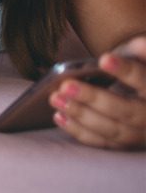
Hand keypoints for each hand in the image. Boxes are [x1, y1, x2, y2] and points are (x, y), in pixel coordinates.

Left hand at [50, 35, 145, 149]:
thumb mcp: (143, 59)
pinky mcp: (124, 145)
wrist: (145, 98)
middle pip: (125, 111)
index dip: (126, 70)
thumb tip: (138, 46)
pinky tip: (59, 116)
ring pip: (112, 130)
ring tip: (55, 99)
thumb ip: (142, 52)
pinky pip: (102, 142)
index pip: (143, 79)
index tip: (104, 59)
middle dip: (94, 98)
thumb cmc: (141, 72)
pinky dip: (79, 131)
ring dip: (81, 115)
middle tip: (65, 85)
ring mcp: (140, 135)